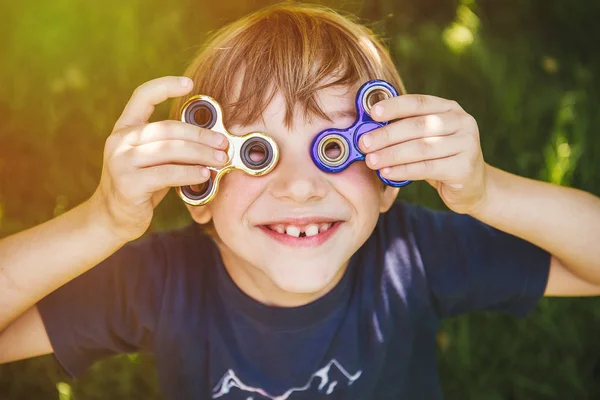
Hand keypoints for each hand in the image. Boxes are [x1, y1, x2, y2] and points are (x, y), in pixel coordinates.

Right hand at [90, 76, 228, 241]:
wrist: (111, 218)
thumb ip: (168, 145)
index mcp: (124, 128)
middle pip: (167, 128)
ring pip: (169, 150)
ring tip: (220, 159)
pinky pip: (167, 174)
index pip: (142, 96)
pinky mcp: (128, 184)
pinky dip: (190, 173)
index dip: (166, 86)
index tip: (191, 83)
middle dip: (200, 134)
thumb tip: (212, 138)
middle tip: (223, 143)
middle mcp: (119, 141)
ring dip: (200, 154)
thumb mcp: (150, 159)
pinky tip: (205, 175)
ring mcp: (121, 162)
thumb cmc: (141, 186)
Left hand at [358, 94, 487, 214]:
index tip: (372, 113)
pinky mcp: (464, 168)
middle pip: (418, 126)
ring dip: (391, 154)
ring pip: (421, 148)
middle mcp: (462, 122)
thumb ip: (405, 129)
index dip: (395, 106)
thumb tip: (368, 128)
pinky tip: (387, 173)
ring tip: (371, 160)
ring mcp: (467, 144)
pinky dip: (403, 170)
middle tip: (364, 143)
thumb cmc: (440, 159)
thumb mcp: (426, 138)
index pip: (419, 102)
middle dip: (387, 134)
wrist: (471, 186)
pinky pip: (427, 168)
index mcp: (450, 108)